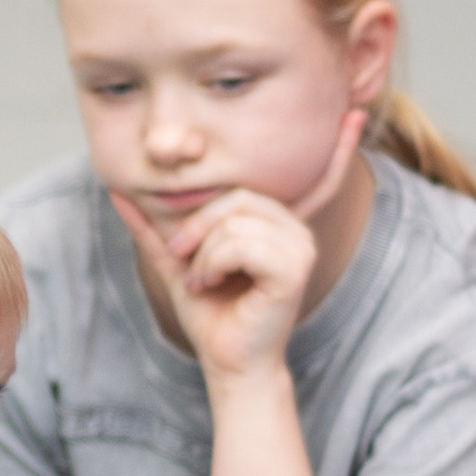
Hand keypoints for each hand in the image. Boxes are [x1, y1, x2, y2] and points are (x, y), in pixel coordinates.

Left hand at [117, 120, 366, 384]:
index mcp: (278, 223)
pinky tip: (213, 285)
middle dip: (197, 226)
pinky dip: (213, 263)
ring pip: (234, 220)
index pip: (315, 179)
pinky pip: (239, 243)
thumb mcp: (176, 261)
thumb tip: (117, 190)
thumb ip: (154, 225)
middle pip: (237, 196)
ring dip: (203, 253)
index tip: (358, 112)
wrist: (226, 363)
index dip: (340, 148)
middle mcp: (295, 229)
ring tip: (203, 279)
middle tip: (183, 259)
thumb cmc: (210, 315)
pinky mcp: (295, 267)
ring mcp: (300, 246)